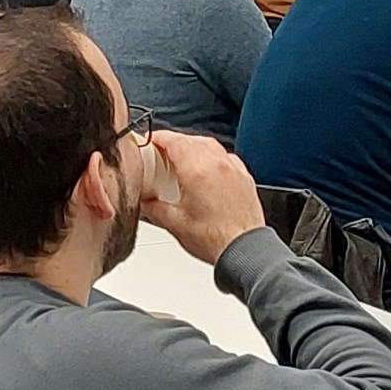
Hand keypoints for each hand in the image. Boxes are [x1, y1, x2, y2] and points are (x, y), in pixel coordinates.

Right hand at [142, 131, 264, 264]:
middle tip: (162, 154)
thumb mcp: (174, 224)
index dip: (158, 139)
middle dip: (175, 143)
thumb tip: (146, 202)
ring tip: (184, 161)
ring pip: (210, 145)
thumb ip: (154, 208)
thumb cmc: (215, 239)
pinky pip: (226, 157)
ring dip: (194, 147)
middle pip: (191, 140)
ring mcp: (233, 169)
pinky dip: (213, 158)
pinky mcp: (244, 177)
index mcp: (197, 170)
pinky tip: (208, 171)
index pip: (173, 141)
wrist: (244, 250)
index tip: (151, 142)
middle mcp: (217, 163)